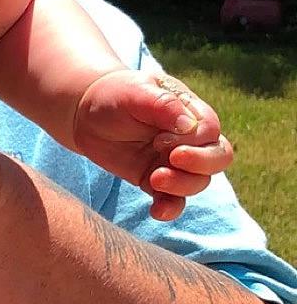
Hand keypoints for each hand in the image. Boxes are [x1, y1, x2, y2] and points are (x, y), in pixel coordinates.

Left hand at [72, 70, 231, 220]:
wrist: (85, 114)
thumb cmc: (114, 95)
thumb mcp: (135, 92)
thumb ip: (163, 105)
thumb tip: (189, 125)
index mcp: (191, 111)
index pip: (210, 130)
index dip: (191, 140)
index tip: (158, 138)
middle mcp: (190, 138)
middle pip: (219, 157)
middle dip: (201, 164)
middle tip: (170, 159)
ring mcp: (175, 162)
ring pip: (199, 182)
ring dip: (182, 185)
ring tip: (154, 178)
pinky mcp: (157, 180)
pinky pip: (174, 201)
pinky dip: (170, 209)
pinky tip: (156, 211)